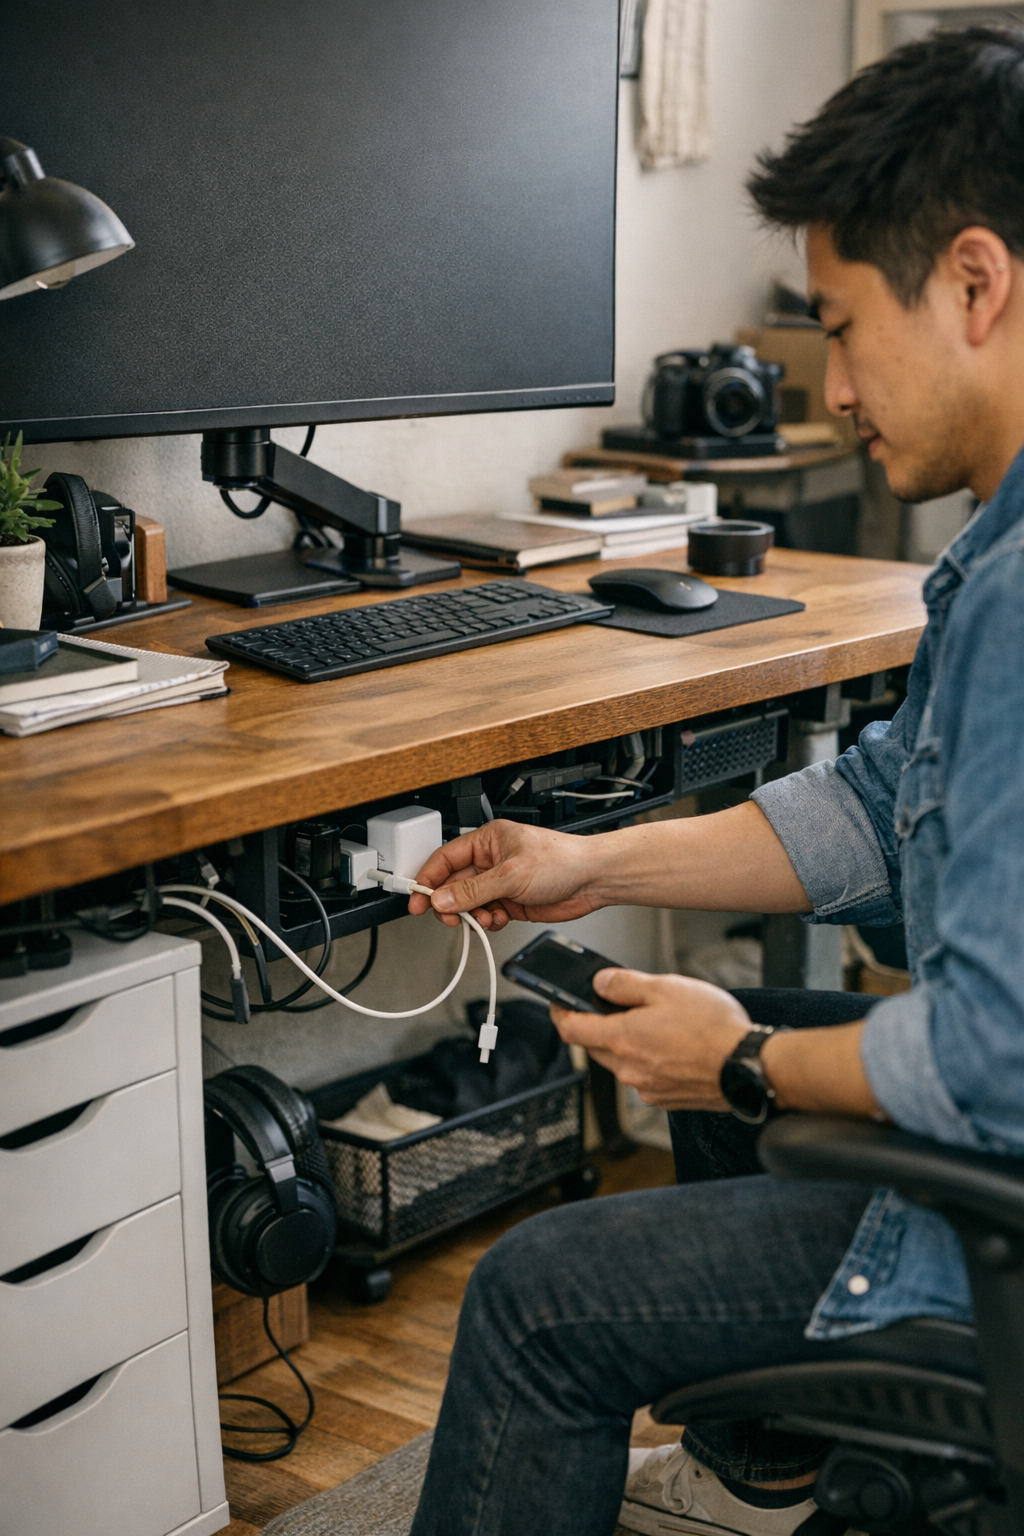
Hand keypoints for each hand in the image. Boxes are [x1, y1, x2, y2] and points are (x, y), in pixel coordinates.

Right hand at [408, 820, 603, 929]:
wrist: (593, 880)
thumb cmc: (562, 860)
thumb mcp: (511, 874)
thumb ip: (473, 890)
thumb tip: (442, 899)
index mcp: (487, 841)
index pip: (446, 858)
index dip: (428, 878)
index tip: (417, 898)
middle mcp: (492, 860)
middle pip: (454, 884)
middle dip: (450, 903)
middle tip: (448, 917)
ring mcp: (501, 882)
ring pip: (469, 903)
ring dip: (471, 915)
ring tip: (482, 918)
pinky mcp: (511, 901)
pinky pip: (486, 914)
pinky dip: (488, 921)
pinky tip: (498, 919)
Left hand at [551, 968, 751, 1110]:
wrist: (750, 1067)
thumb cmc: (714, 1028)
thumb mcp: (667, 988)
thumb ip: (626, 984)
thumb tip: (600, 983)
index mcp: (623, 1039)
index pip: (571, 1029)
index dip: (559, 1013)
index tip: (558, 1002)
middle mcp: (629, 1069)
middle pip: (595, 1046)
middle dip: (597, 1025)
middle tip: (616, 1005)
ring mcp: (646, 1088)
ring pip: (620, 1062)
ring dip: (626, 1043)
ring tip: (656, 1022)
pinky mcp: (666, 1099)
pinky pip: (643, 1077)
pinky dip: (648, 1060)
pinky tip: (672, 1046)